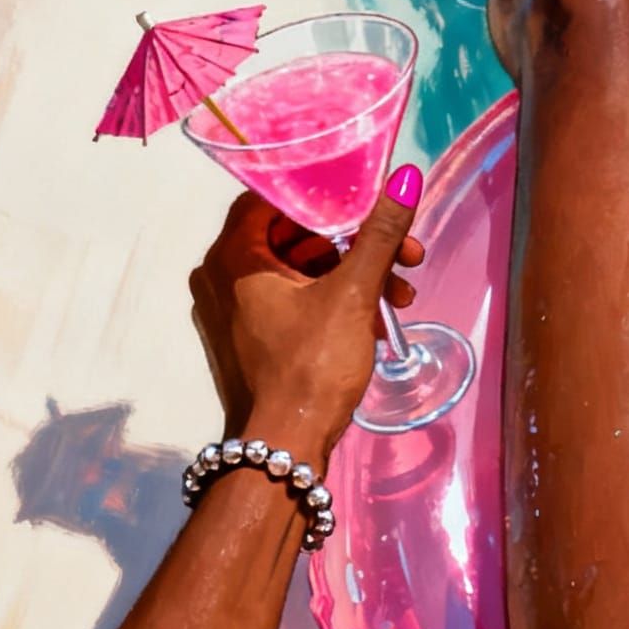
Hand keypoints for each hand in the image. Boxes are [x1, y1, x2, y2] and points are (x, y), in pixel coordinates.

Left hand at [189, 184, 425, 459]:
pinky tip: (379, 314)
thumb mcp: (352, 293)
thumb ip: (380, 233)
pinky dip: (336, 298)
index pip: (276, 195)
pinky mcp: (252, 336)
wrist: (284, 452)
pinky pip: (296, 297)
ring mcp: (235, 309)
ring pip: (303, 268)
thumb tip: (405, 177)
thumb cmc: (310, 366)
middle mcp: (222, 275)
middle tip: (405, 252)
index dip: (327, 191)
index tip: (371, 194)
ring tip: (402, 293)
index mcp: (233, 256)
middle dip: (357, 240)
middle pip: (297, 234)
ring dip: (355, 272)